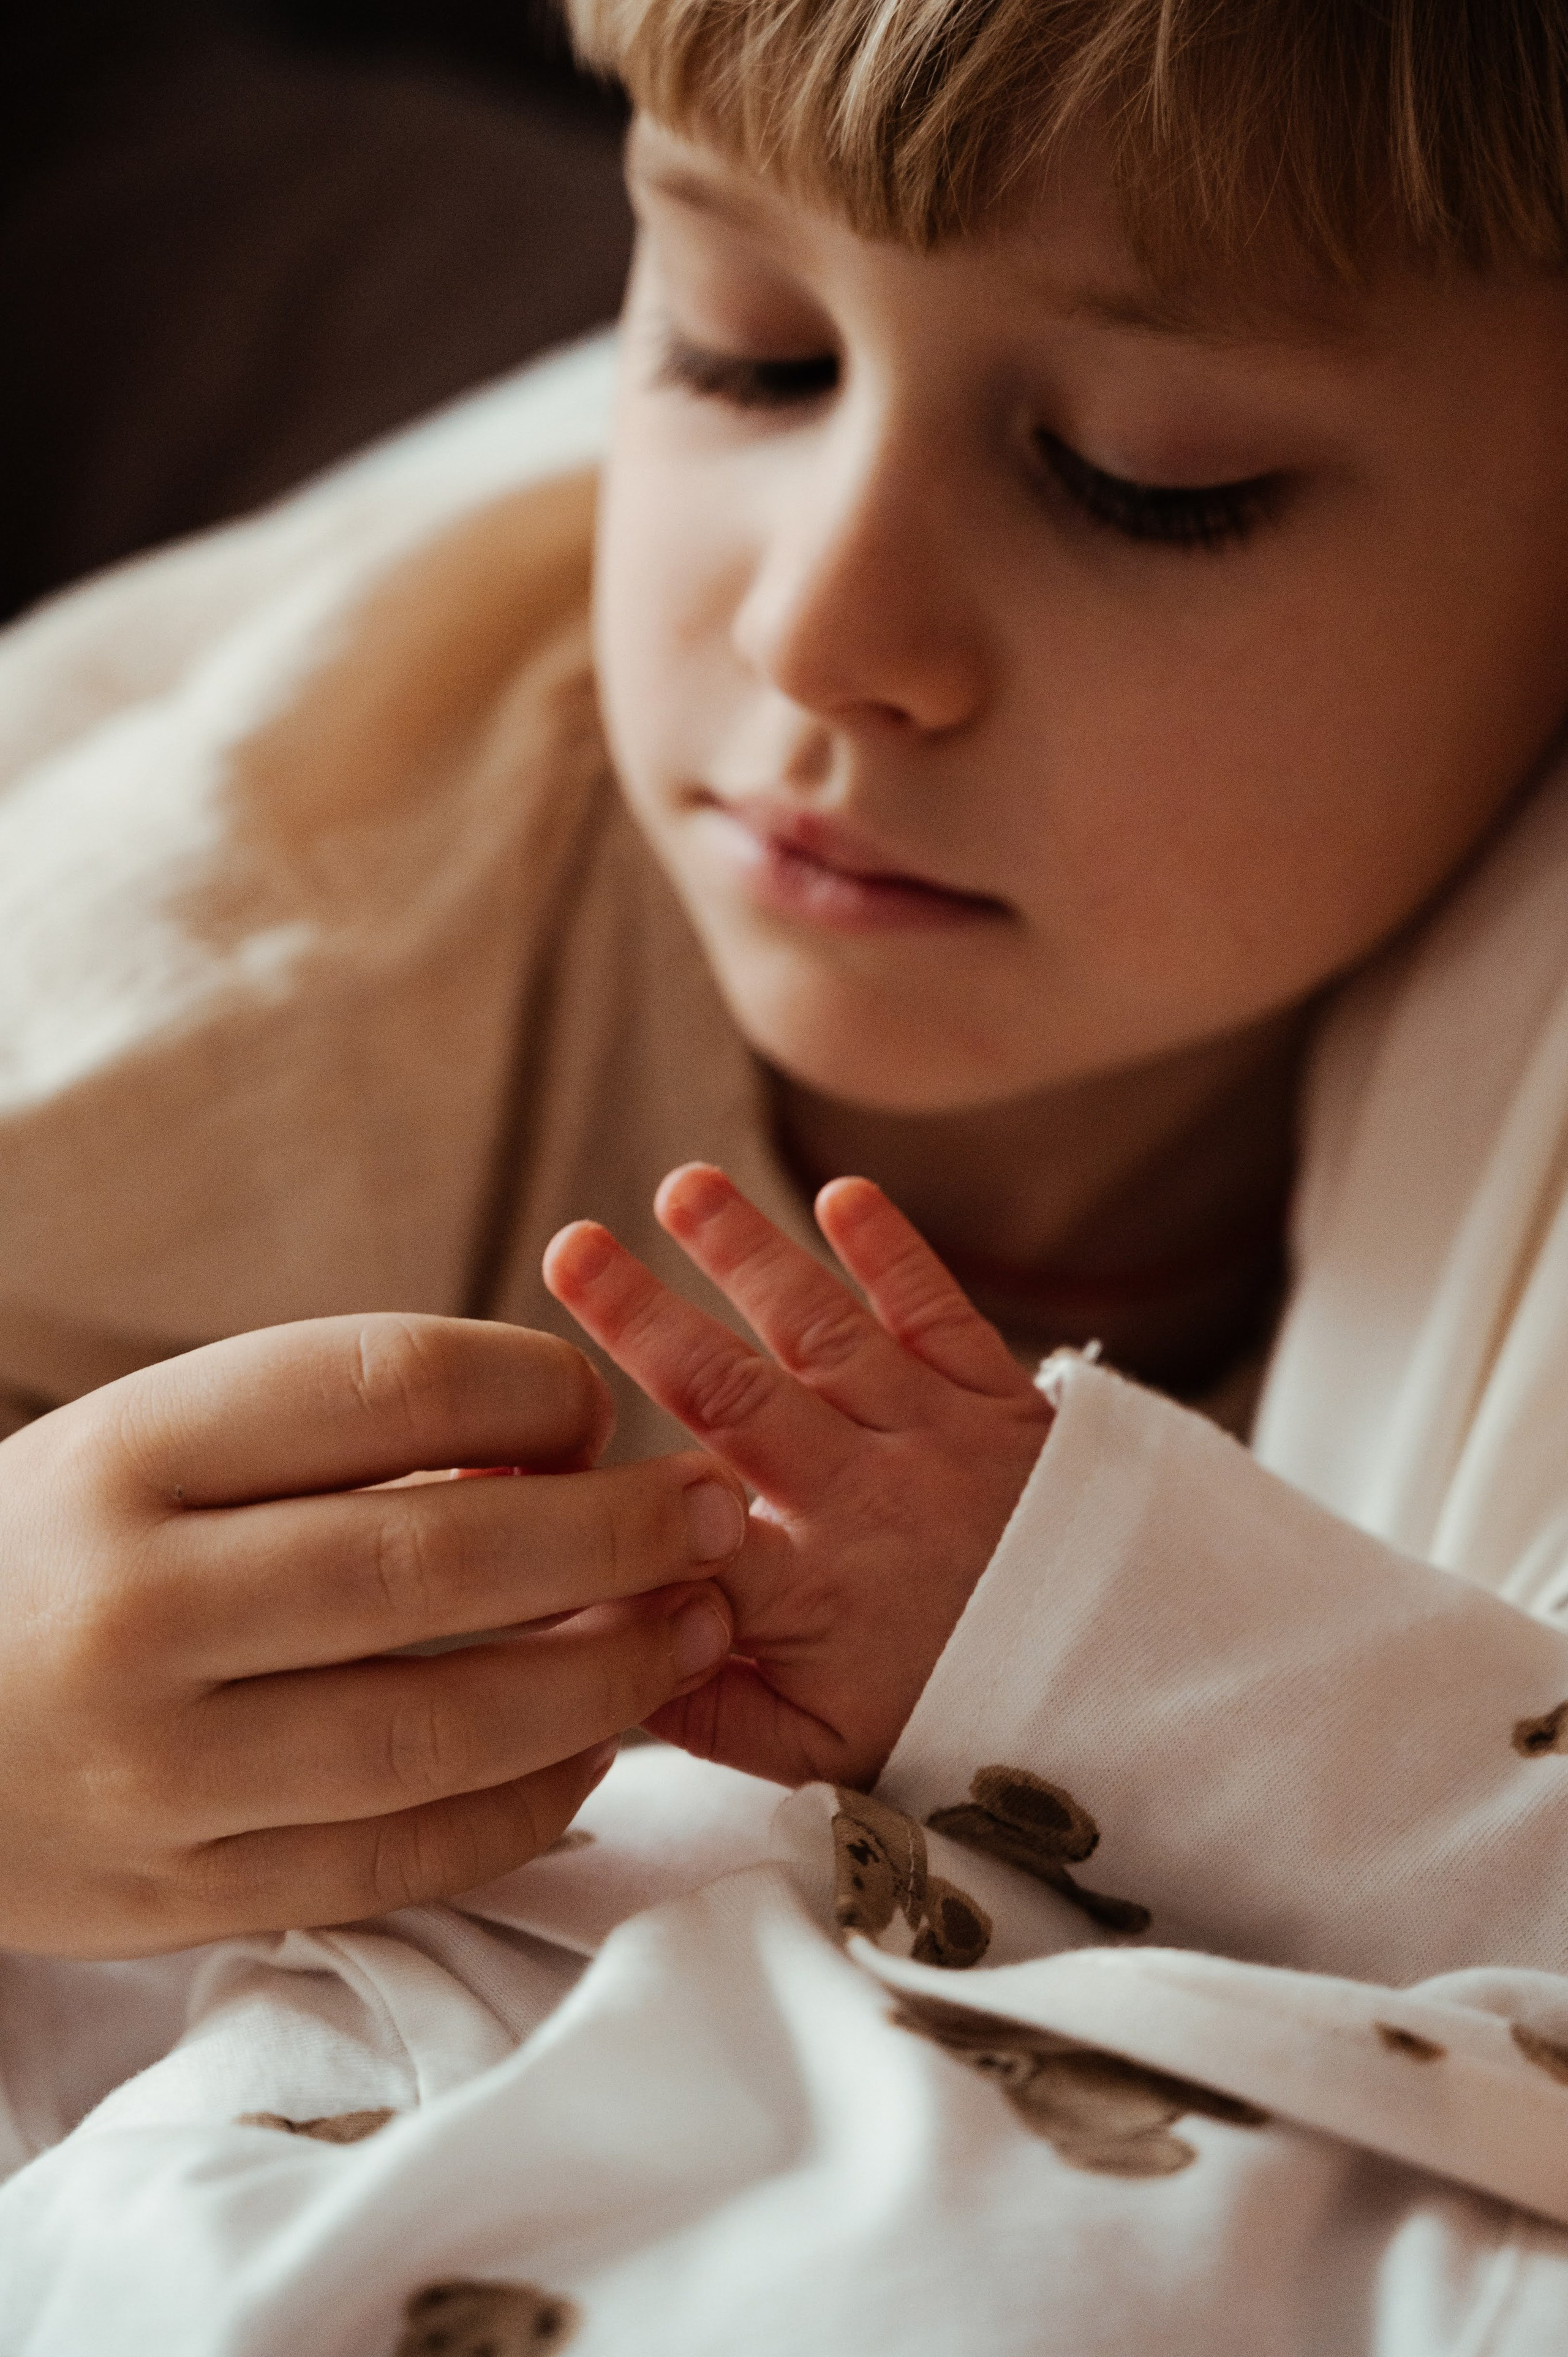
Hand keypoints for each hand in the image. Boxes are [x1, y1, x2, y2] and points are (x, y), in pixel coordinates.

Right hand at [0, 1314, 744, 1956]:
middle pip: (436, 1563)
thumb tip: (555, 1447)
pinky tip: (594, 1755)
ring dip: (604, 1682)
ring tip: (694, 1633)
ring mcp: (157, 1769)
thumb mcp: (144, 1444)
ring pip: (438, 1728)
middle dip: (616, 1536)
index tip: (594, 1408)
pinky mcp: (181, 1894)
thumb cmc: (56, 1555)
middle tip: (718, 1515)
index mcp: (128, 1452)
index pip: (385, 1386)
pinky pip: (398, 1857)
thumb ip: (323, 1433)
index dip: (532, 1390)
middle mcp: (136, 1607)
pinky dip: (524, 1807)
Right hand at [544, 1165, 1051, 1788]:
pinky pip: (943, 1316)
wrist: (1146, 1700)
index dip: (599, 1481)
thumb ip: (706, 1706)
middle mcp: (864, 1505)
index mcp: (807, 1599)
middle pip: (733, 1396)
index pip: (675, 1527)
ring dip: (749, 1253)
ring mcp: (937, 1442)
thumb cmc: (962, 1725)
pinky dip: (895, 1254)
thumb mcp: (823, 1756)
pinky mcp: (1005, 1405)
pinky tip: (842, 1195)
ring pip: (825, 1332)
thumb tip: (603, 1658)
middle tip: (571, 1247)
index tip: (530, 1434)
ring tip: (683, 1187)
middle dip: (643, 1316)